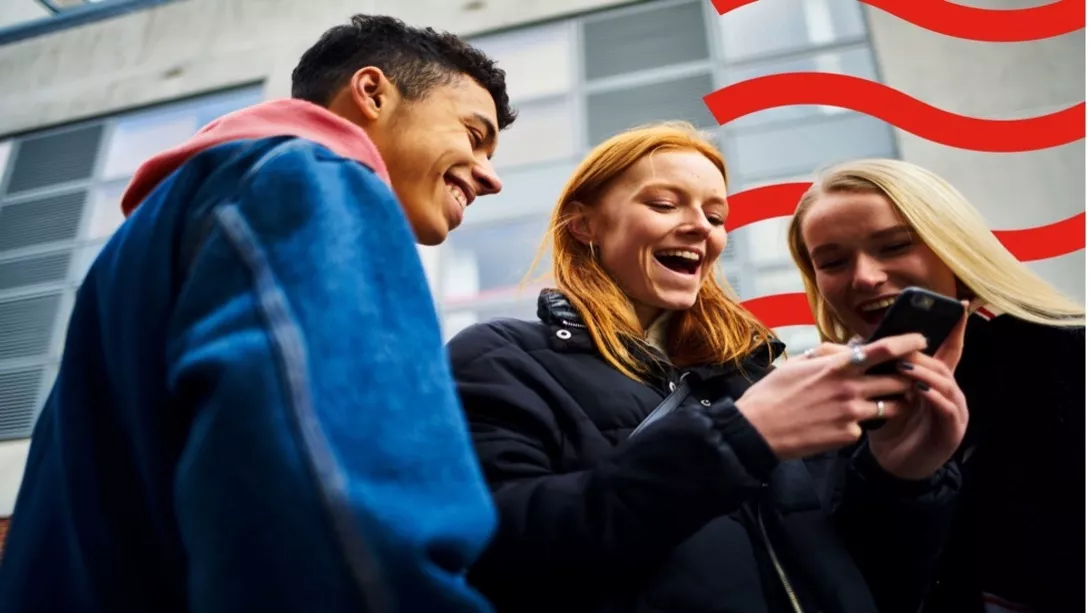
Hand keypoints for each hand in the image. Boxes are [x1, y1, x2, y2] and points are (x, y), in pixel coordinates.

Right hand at [735, 333, 925, 460]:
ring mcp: (851, 414)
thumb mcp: (797, 363)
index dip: (908, 342)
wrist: (756, 430)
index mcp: (836, 366)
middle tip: (906, 378)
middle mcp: (849, 388)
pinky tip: (838, 424)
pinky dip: (858, 424)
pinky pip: (864, 427)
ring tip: (878, 402)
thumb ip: (828, 353)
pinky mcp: (848, 435)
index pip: (884, 349)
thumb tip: (852, 347)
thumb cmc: (771, 394)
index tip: (921, 339)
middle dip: (907, 378)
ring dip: (891, 403)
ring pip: (891, 407)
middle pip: (898, 380)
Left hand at [867, 303, 970, 479]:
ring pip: (946, 383)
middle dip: (924, 352)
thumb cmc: (889, 426)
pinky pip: (946, 408)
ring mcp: (954, 412)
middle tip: (904, 344)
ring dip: (926, 372)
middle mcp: (949, 393)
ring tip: (905, 365)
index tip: (961, 307)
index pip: (948, 350)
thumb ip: (879, 370)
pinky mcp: (951, 431)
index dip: (955, 329)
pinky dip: (933, 397)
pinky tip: (919, 390)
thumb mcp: (884, 394)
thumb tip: (857, 343)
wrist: (893, 465)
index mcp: (935, 381)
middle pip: (943, 363)